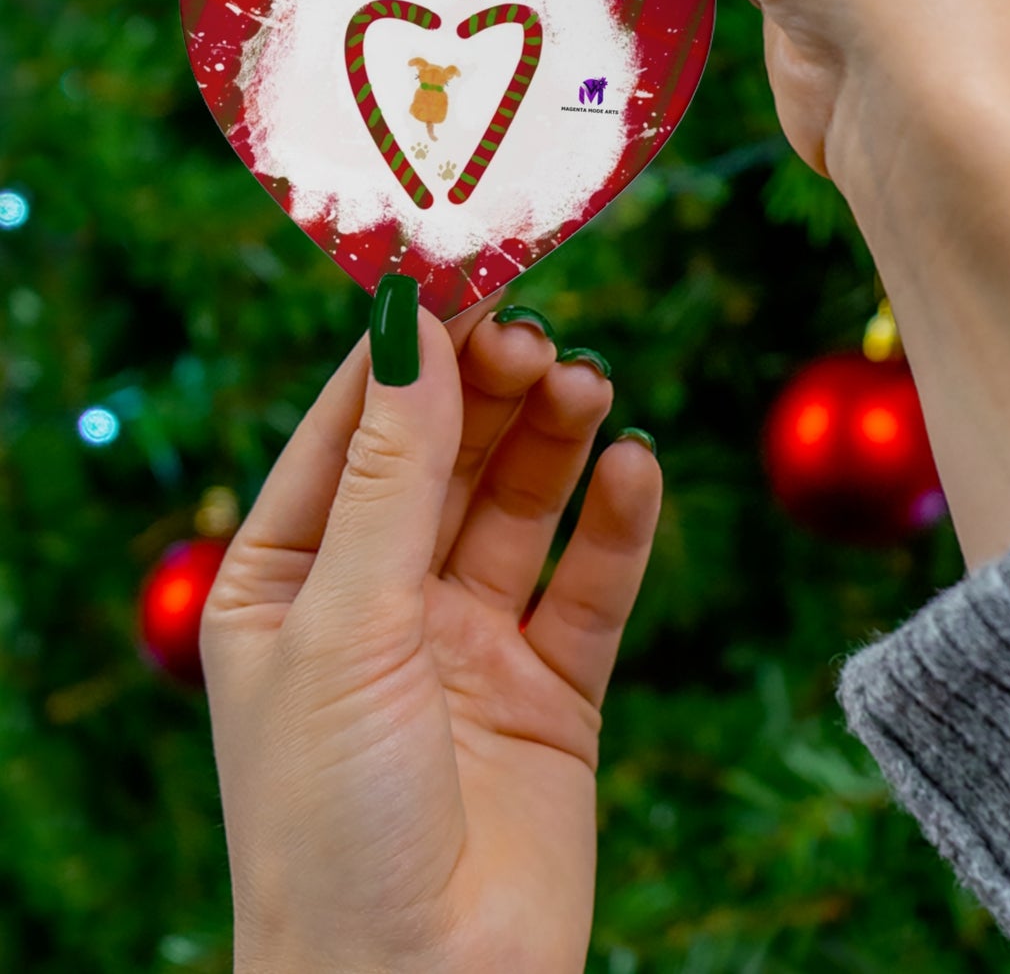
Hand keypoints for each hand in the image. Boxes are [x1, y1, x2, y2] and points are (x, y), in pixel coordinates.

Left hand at [201, 293, 661, 973]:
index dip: (406, 353)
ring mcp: (469, 642)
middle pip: (446, 457)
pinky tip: (635, 468)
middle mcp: (379, 602)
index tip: (464, 274)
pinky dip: (617, 523)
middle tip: (540, 337)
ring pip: (521, 507)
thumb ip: (391, 473)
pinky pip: (591, 584)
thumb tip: (410, 324)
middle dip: (491, 392)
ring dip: (556, 440)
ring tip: (589, 387)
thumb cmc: (332, 820)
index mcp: (288, 582)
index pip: (351, 431)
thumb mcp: (347, 623)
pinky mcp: (552, 688)